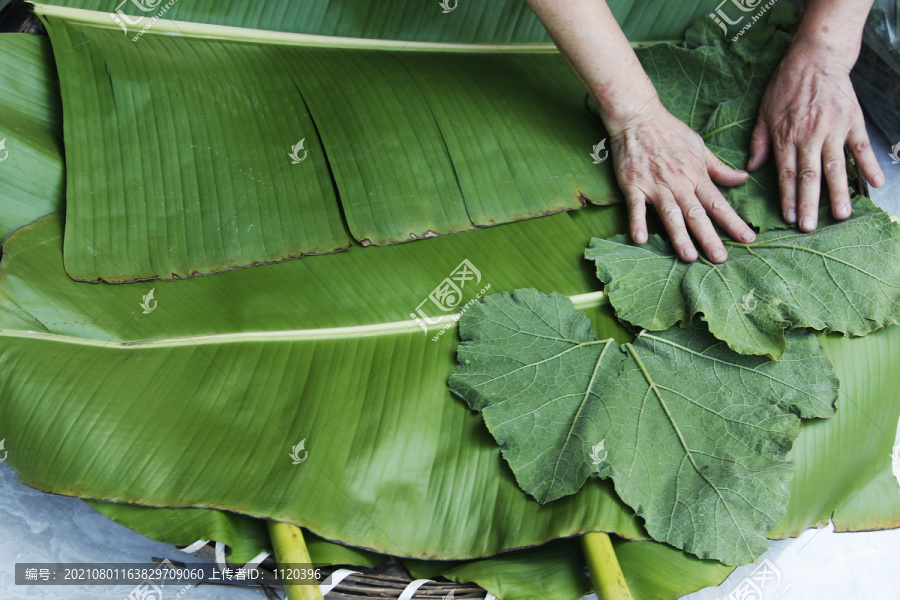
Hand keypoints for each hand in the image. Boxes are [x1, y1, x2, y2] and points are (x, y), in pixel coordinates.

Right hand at [608, 99, 756, 262]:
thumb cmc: (670, 131)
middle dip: (709, 237)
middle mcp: (678, 183)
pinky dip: (637, 222)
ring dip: (679, 236)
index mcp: (696, 175)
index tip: (748, 239)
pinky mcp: (633, 185)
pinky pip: (636, 207)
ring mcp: (655, 185)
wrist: (638, 117)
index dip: (734, 222)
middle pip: (696, 214)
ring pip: (670, 214)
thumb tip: (743, 178)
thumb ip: (719, 168)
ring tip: (689, 257)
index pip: (718, 203)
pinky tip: (639, 239)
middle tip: (721, 258)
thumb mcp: (700, 147)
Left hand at [747, 44, 884, 231]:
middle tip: (809, 227)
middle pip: (809, 176)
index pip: (786, 174)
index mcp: (786, 136)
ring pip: (836, 167)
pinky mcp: (853, 122)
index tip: (789, 218)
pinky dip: (869, 166)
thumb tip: (751, 169)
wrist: (816, 58)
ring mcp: (833, 130)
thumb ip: (759, 142)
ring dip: (838, 192)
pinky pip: (862, 148)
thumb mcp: (763, 112)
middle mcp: (809, 136)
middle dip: (809, 203)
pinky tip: (876, 184)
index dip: (787, 198)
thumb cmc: (786, 85)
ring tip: (840, 215)